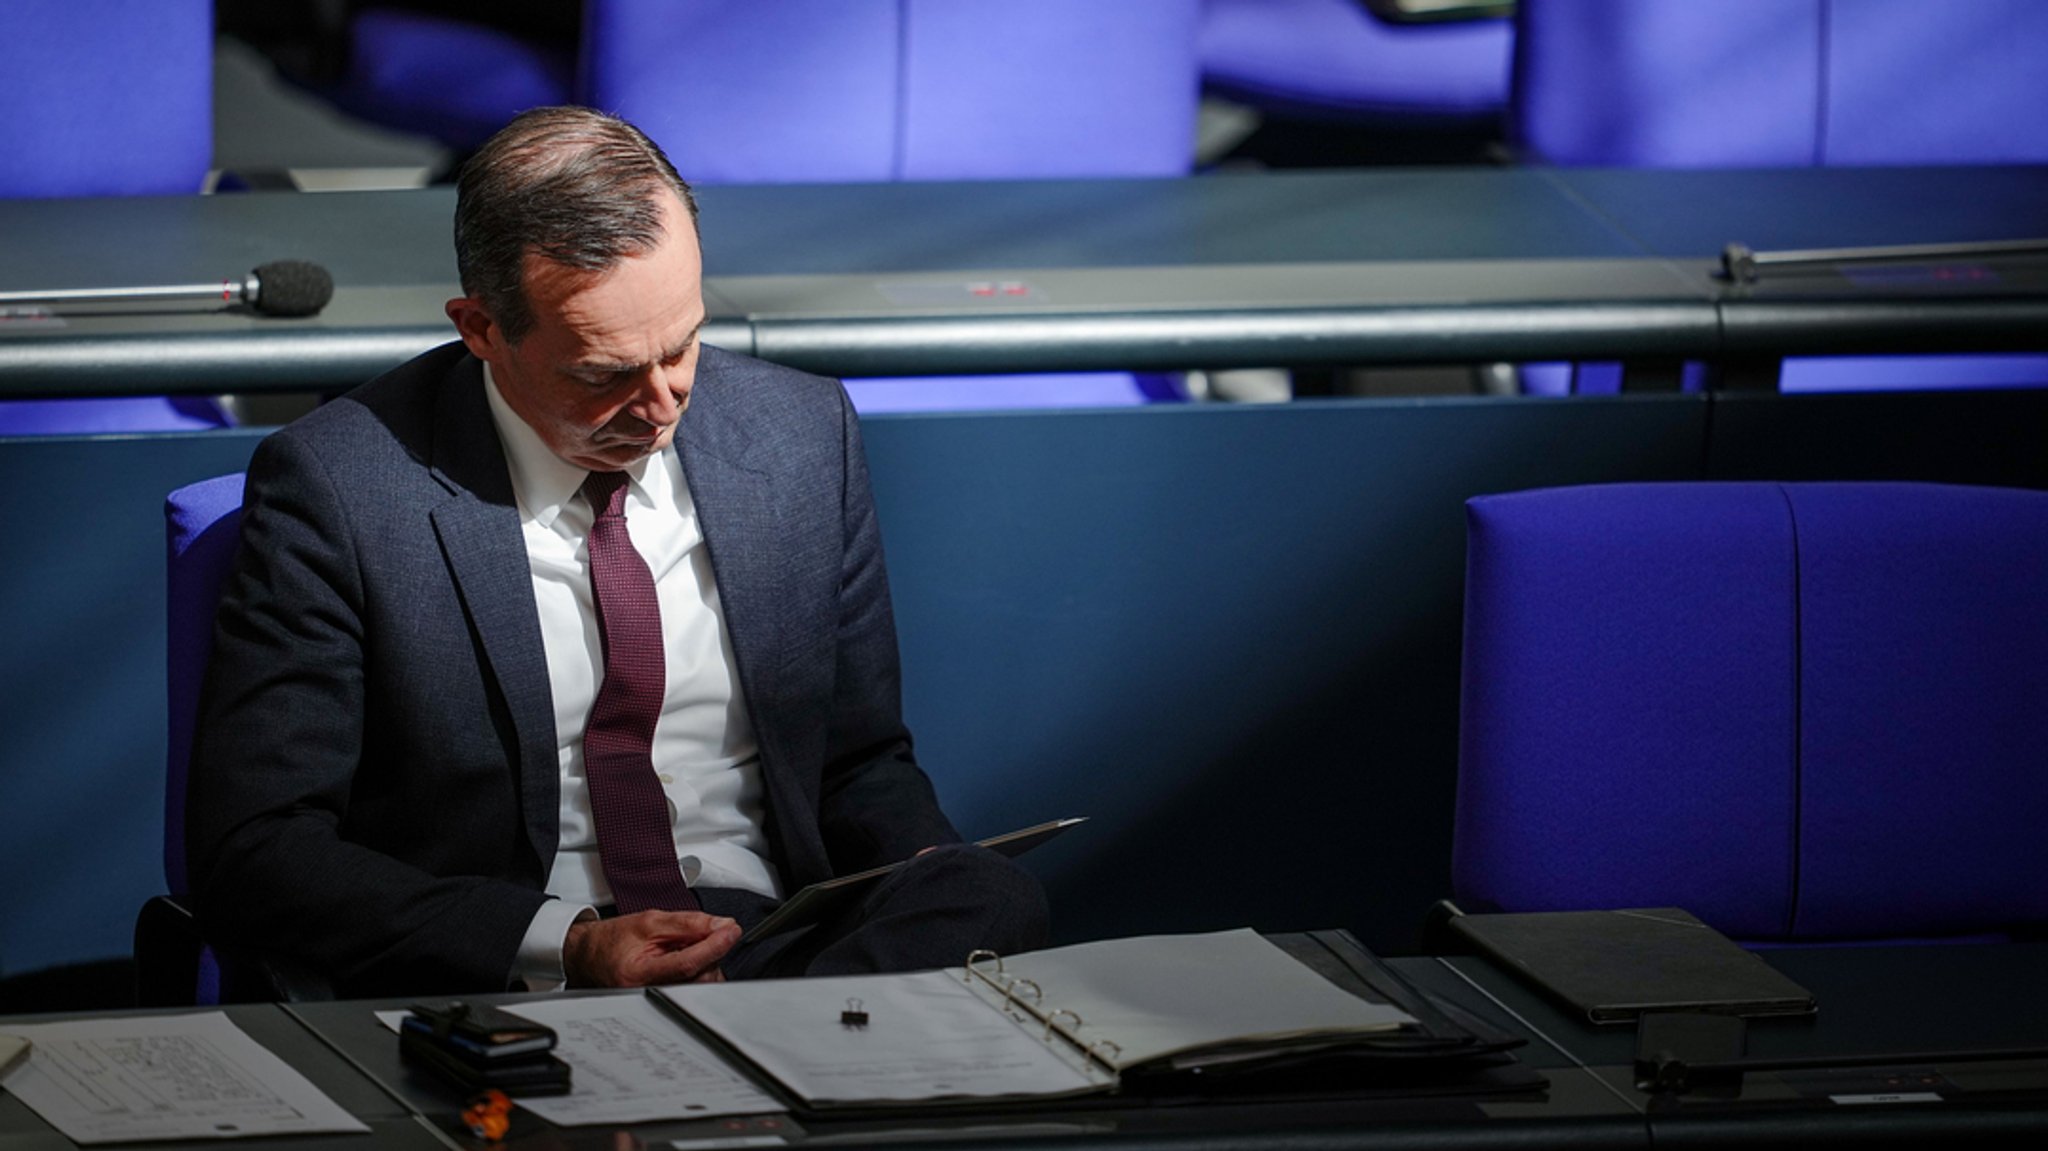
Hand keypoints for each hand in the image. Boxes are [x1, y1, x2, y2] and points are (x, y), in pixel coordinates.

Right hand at [562, 910, 740, 987]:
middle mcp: (646, 993)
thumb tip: (721, 926)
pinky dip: (700, 972)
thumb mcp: (650, 921)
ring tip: (687, 947)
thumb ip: (688, 923)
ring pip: (701, 985)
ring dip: (708, 962)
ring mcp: (656, 1002)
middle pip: (699, 977)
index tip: (731, 931)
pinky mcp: (666, 1004)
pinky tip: (686, 961)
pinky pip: (695, 989)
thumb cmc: (613, 940)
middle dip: (712, 952)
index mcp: (638, 972)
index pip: (686, 963)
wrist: (589, 957)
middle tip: (707, 933)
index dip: (713, 946)